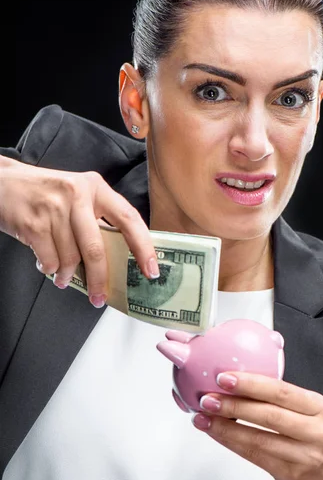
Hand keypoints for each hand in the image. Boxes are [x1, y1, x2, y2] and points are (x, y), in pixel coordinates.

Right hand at [0, 155, 158, 306]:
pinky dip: (50, 270)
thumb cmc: (44, 193)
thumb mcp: (76, 195)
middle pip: (97, 248)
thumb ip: (96, 219)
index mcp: (96, 188)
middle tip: (100, 297)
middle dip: (100, 279)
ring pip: (70, 258)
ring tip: (63, 278)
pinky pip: (49, 260)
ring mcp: (54, 208)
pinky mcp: (33, 222)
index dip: (143, 247)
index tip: (151, 270)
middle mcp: (77, 195)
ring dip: (67, 275)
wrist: (3, 183)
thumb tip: (118, 259)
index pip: (129, 219)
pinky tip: (47, 266)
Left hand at [192, 372, 322, 479]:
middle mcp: (317, 431)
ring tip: (204, 416)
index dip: (251, 383)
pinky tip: (215, 432)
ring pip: (258, 438)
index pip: (281, 391)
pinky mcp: (291, 474)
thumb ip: (280, 399)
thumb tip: (235, 381)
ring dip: (226, 426)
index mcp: (320, 407)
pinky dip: (231, 441)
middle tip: (208, 398)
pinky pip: (254, 455)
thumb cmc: (313, 441)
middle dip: (233, 404)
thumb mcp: (309, 414)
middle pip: (269, 414)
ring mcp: (306, 455)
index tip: (224, 377)